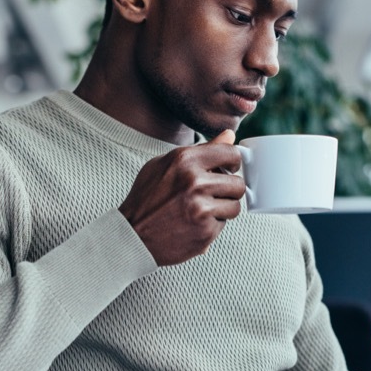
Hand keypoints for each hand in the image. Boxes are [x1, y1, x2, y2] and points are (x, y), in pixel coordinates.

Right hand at [119, 130, 246, 265]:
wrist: (132, 236)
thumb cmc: (147, 198)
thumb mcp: (166, 164)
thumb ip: (201, 150)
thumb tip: (230, 135)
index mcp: (184, 160)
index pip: (230, 153)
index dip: (233, 162)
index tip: (229, 168)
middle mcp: (194, 182)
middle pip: (238, 183)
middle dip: (230, 189)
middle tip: (215, 194)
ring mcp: (201, 208)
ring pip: (235, 206)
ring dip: (224, 208)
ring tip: (204, 209)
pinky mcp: (205, 231)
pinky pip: (223, 224)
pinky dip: (212, 224)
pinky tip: (195, 223)